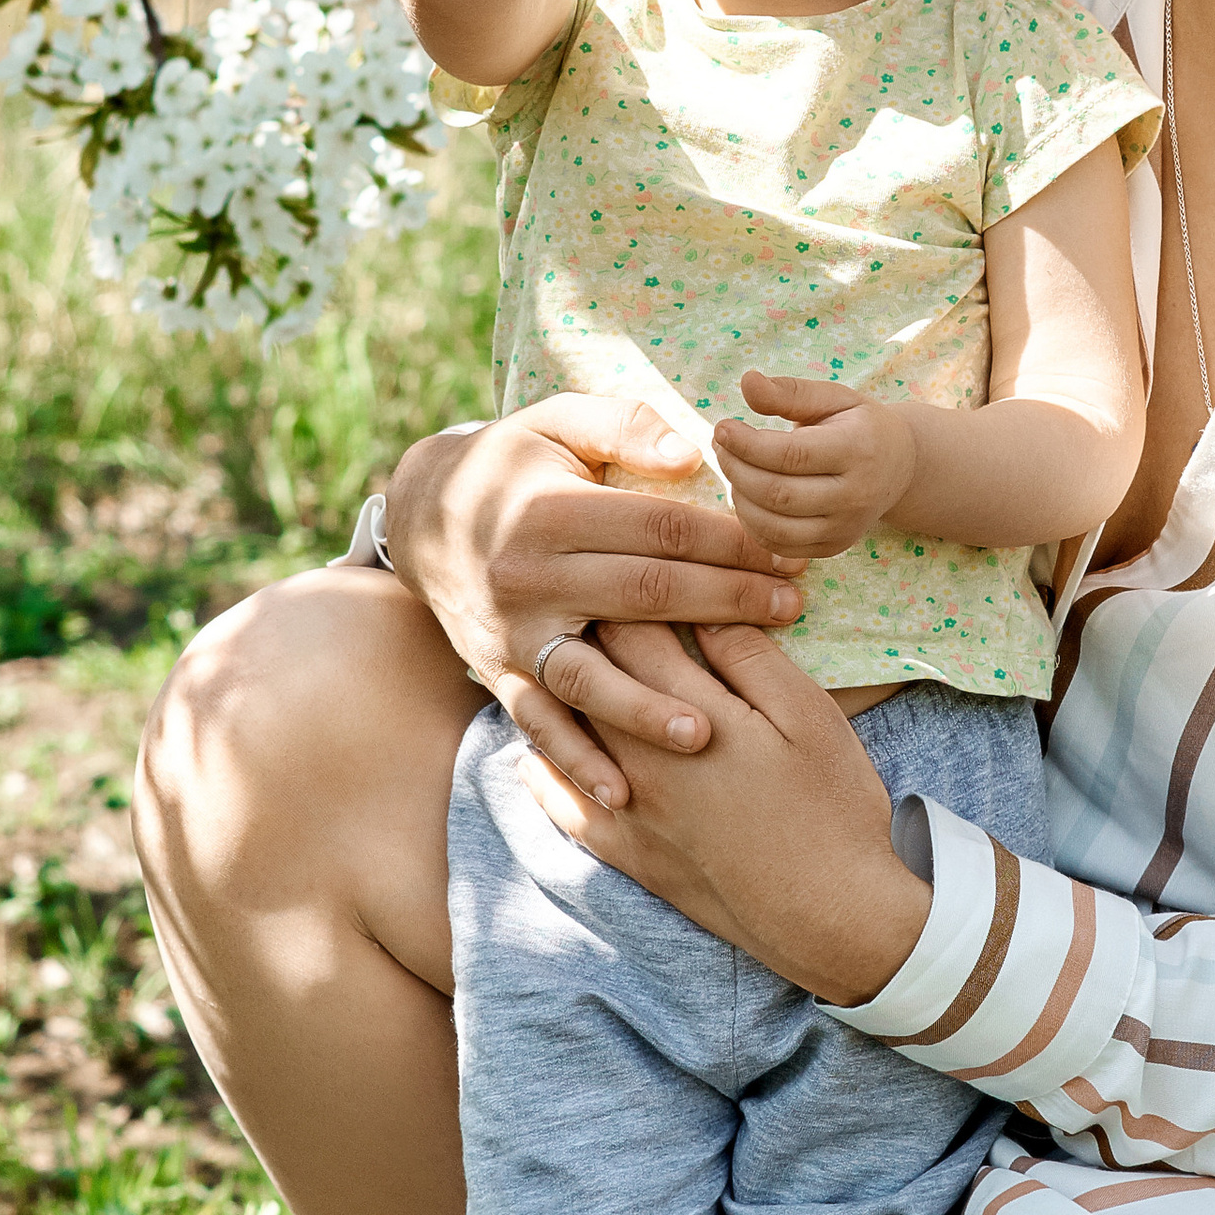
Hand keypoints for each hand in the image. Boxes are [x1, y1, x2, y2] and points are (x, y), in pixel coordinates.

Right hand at [383, 398, 803, 796]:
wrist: (423, 517)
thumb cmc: (513, 464)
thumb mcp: (558, 420)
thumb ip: (623, 426)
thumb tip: (690, 453)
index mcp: (550, 510)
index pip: (661, 531)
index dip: (731, 542)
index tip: (789, 555)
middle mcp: (527, 576)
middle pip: (644, 597)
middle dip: (726, 605)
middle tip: (792, 613)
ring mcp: (511, 632)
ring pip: (588, 676)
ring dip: (646, 708)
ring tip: (704, 732)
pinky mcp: (498, 673)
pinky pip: (541, 723)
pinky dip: (577, 762)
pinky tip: (623, 794)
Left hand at [511, 623, 932, 1004]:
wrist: (831, 914)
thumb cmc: (832, 806)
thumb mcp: (807, 716)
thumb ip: (747, 657)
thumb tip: (701, 606)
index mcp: (687, 713)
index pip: (634, 628)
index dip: (627, 584)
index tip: (623, 558)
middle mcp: (639, 759)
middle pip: (590, 672)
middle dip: (587, 626)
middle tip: (582, 589)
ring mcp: (627, 811)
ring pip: (564, 732)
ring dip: (559, 689)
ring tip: (559, 655)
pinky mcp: (627, 854)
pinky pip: (562, 806)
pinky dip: (545, 771)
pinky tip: (539, 750)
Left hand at [714, 372, 915, 561]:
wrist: (899, 468)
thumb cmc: (859, 425)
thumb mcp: (833, 398)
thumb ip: (789, 392)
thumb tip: (746, 381)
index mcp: (858, 450)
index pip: (791, 455)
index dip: (747, 444)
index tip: (722, 428)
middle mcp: (855, 496)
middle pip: (778, 495)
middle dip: (737, 469)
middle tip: (721, 446)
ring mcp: (845, 528)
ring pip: (774, 527)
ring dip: (740, 498)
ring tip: (734, 468)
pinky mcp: (833, 548)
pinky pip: (779, 546)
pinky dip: (752, 523)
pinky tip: (748, 495)